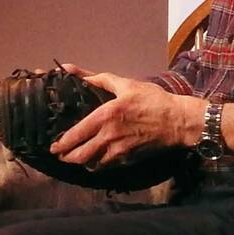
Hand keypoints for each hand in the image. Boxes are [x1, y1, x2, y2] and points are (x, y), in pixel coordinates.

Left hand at [50, 65, 201, 170]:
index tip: (54, 146)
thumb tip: (70, 69)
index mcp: (105, 116)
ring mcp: (119, 150)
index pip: (76, 135)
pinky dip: (99, 165)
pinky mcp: (129, 159)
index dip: (62, 144)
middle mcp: (109, 136)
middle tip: (61, 155)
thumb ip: (97, 78)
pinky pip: (108, 165)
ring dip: (82, 162)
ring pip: (93, 163)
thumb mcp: (126, 84)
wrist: (179, 121)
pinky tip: (96, 160)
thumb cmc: (153, 100)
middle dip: (67, 157)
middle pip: (80, 155)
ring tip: (76, 158)